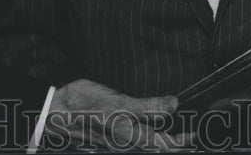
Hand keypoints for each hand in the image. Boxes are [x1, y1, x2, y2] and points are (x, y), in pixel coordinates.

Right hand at [44, 78, 193, 149]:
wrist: (54, 113)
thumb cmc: (84, 106)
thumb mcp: (118, 103)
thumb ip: (148, 106)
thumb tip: (174, 105)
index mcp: (131, 136)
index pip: (164, 144)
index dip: (182, 142)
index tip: (196, 134)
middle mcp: (127, 142)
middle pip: (157, 147)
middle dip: (176, 144)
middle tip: (193, 136)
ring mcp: (119, 139)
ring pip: (148, 144)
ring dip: (164, 141)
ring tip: (178, 134)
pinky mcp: (112, 134)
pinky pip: (137, 138)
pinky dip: (150, 135)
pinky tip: (152, 128)